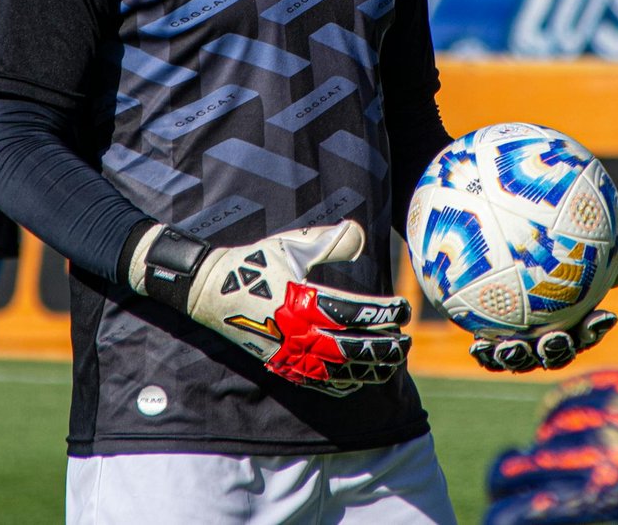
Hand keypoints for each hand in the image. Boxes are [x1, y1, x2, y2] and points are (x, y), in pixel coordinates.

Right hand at [130, 220, 411, 396]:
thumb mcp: (292, 244)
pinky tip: (360, 380)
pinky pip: (316, 383)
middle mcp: (297, 332)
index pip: (356, 313)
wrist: (210, 291)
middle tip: (407, 341)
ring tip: (392, 363)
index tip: (404, 309)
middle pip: (353, 349)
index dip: (385, 313)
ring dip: (370, 369)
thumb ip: (329, 241)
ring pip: (339, 372)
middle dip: (385, 348)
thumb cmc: (255, 263)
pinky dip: (343, 384)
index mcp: (303, 300)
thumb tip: (360, 234)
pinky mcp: (279, 365)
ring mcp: (288, 353)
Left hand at [471, 249, 617, 373]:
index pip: (587, 331)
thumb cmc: (539, 256)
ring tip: (512, 345)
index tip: (602, 315)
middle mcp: (545, 338)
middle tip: (554, 337)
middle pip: (556, 352)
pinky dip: (487, 354)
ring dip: (519, 356)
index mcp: (568, 322)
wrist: (494, 260)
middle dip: (557, 350)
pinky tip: (478, 346)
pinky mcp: (489, 344)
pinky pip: (490, 356)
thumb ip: (598, 261)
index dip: (595, 328)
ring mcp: (518, 344)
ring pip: (522, 359)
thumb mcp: (569, 256)